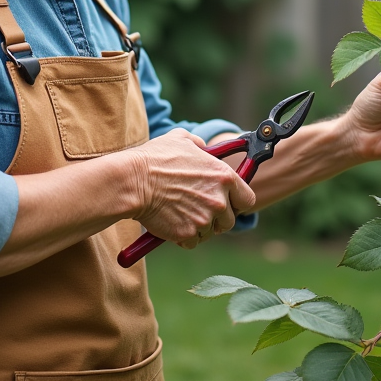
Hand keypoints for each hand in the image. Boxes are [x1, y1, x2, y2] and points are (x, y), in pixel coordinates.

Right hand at [124, 129, 256, 249]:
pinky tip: (171, 221)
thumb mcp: (182, 139)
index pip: (247, 199)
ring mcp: (204, 219)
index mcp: (224, 177)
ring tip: (180, 212)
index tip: (228, 202)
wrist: (133, 181)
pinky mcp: (188, 233)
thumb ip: (200, 145)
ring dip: (198, 227)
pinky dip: (183, 236)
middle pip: (230, 220)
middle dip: (216, 218)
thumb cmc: (155, 158)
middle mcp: (219, 200)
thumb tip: (204, 149)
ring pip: (209, 232)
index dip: (238, 202)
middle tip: (198, 210)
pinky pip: (192, 241)